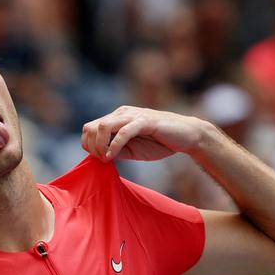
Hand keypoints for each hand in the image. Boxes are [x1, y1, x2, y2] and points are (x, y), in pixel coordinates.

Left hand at [81, 106, 206, 161]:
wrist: (187, 136)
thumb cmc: (160, 143)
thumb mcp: (132, 150)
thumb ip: (116, 151)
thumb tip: (99, 156)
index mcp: (117, 118)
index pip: (90, 128)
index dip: (88, 145)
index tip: (98, 160)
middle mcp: (122, 114)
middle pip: (92, 126)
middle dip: (91, 146)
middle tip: (101, 160)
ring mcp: (133, 116)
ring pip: (103, 126)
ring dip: (100, 145)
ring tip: (106, 158)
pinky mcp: (145, 121)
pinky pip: (123, 132)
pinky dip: (113, 145)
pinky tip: (112, 156)